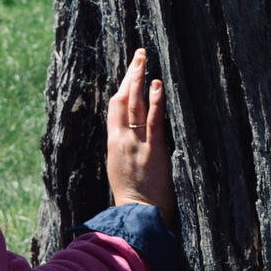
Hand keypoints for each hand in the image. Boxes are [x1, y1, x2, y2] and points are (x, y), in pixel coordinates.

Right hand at [106, 49, 176, 228]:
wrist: (136, 216)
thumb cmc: (133, 199)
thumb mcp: (122, 171)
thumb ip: (126, 152)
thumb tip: (132, 140)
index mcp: (113, 144)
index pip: (115, 109)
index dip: (122, 88)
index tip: (129, 73)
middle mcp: (121, 139)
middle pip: (122, 100)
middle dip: (129, 75)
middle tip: (139, 54)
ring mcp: (136, 143)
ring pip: (135, 105)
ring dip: (139, 79)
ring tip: (144, 59)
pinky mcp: (152, 150)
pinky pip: (153, 120)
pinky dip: (155, 101)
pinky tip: (157, 84)